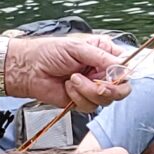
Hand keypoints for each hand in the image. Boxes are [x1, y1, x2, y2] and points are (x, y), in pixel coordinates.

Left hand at [2, 32, 134, 110]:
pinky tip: (68, 87)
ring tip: (72, 79)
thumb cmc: (47, 52)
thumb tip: (121, 67)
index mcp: (103, 54)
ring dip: (88, 90)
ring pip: (106, 99)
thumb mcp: (77, 47)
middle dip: (110, 88)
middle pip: (122, 88)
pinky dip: (78, 97)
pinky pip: (90, 106)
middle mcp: (100, 72)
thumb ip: (102, 57)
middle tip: (98, 85)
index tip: (114, 75)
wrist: (28, 69)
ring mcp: (92, 87)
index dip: (123, 74)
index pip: (125, 66)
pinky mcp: (82, 101)